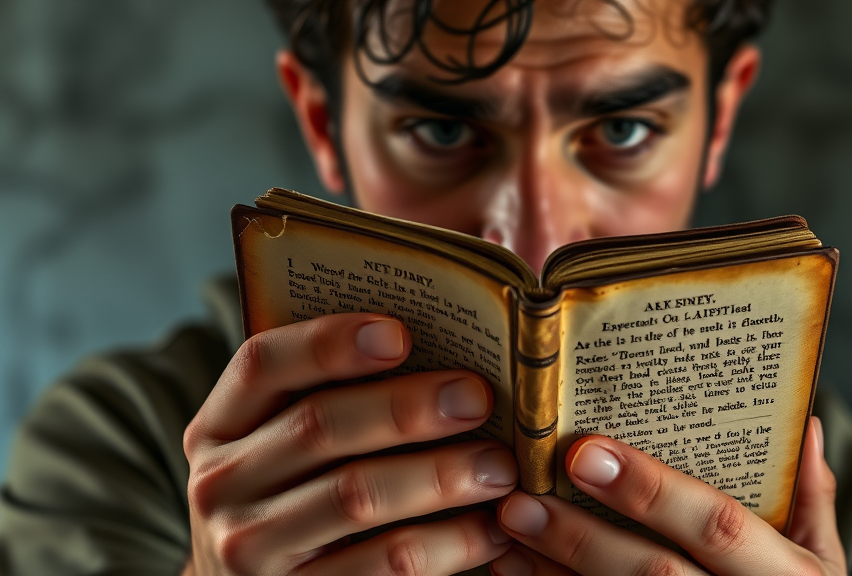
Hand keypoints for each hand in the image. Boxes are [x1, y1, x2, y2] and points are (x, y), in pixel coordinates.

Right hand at [181, 313, 515, 574]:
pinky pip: (386, 566)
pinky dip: (450, 543)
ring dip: (440, 477)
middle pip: (319, 427)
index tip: (399, 333)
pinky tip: (492, 527)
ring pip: (357, 497)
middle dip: (406, 408)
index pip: (262, 363)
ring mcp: (251, 549)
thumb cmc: (292, 492)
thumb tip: (440, 344)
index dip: (329, 342)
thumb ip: (330, 395)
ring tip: (500, 466)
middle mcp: (222, 484)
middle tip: (477, 397)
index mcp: (220, 425)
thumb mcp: (281, 443)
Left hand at [491, 416, 846, 574]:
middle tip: (523, 499)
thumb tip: (803, 424)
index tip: (586, 452)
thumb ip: (812, 498)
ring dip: (555, 571)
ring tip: (508, 533)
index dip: (652, 490)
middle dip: (583, 537)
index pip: (718, 525)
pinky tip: (519, 570)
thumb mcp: (823, 562)